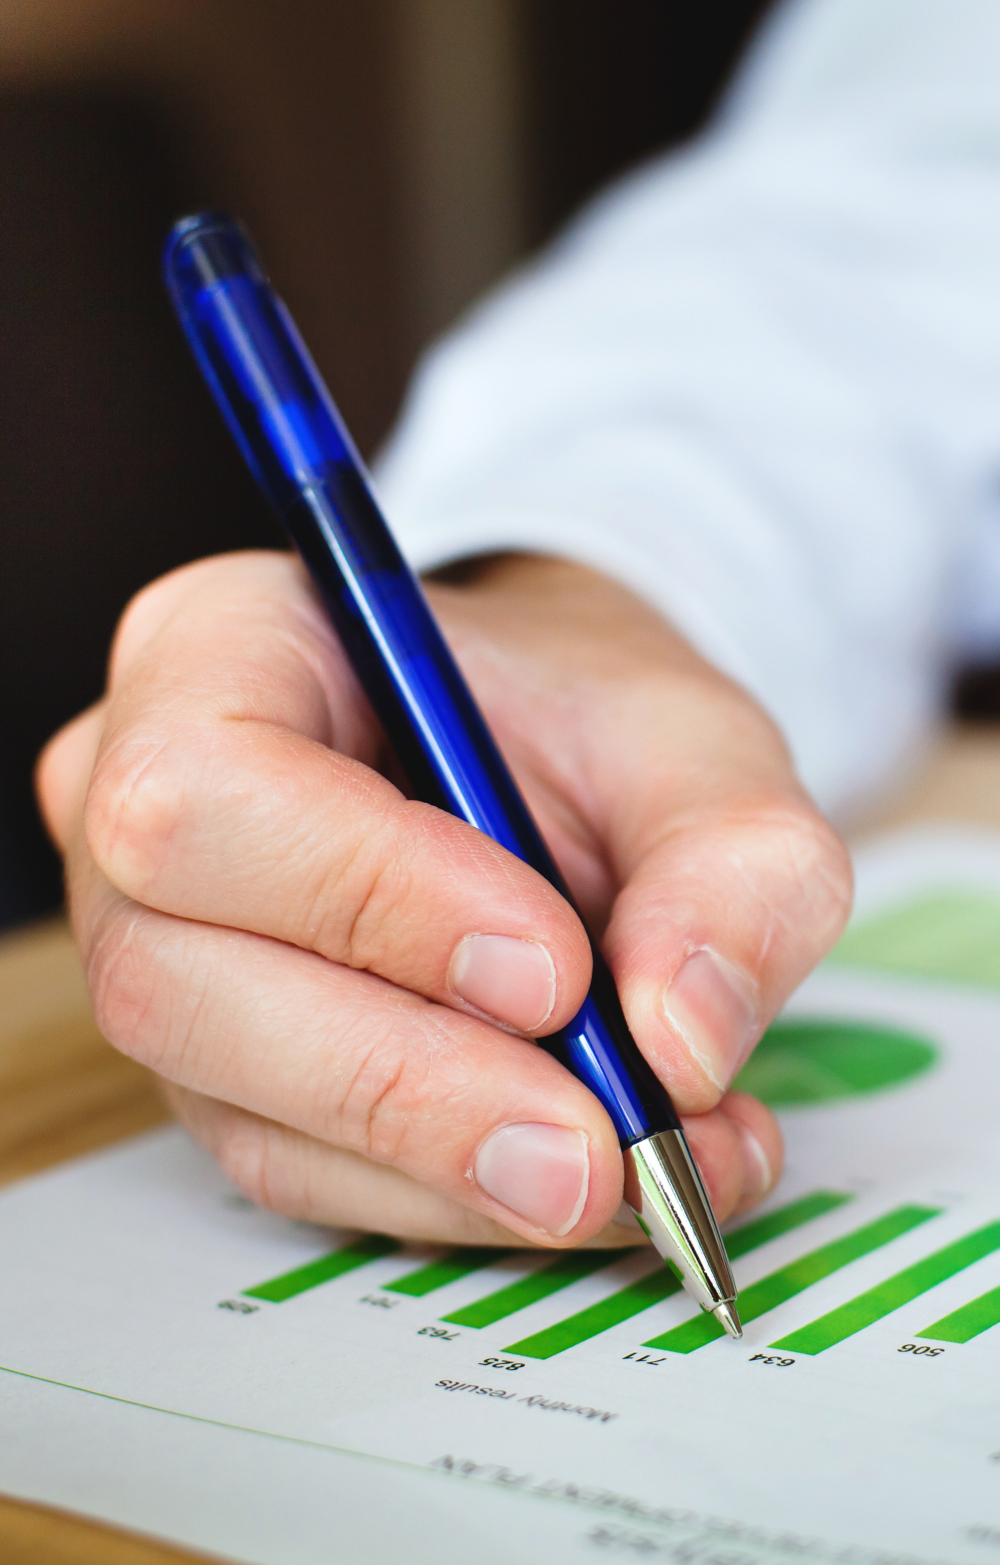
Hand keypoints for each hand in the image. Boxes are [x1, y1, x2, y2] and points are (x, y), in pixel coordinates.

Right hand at [38, 550, 850, 1247]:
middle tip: (599, 1142)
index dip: (366, 895)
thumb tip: (684, 1042)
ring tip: (638, 1167)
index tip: (552, 969)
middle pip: (178, 979)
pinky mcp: (222, 1073)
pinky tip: (590, 1183)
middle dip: (406, 1081)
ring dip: (448, 1167)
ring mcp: (158, 956)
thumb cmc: (584, 721)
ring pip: (241, 1109)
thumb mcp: (696, 743)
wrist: (550, 772)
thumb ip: (729, 861)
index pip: (204, 788)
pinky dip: (457, 1200)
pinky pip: (303, 1173)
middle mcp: (141, 817)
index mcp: (217, 651)